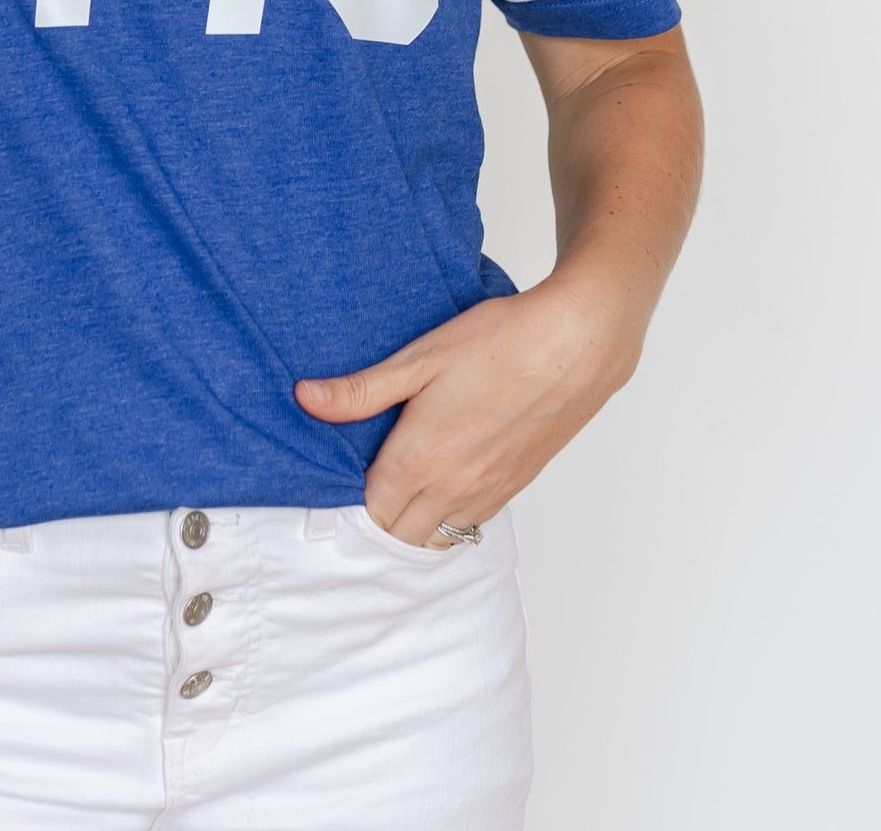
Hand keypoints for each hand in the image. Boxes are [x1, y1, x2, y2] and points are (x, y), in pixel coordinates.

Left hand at [294, 281, 641, 547]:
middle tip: (364, 482)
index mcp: (420, 459)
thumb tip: (306, 398)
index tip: (337, 477)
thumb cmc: (498, 342)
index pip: (369, 512)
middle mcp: (453, 488)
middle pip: (399, 535)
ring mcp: (487, 492)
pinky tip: (442, 483)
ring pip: (437, 537)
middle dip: (377, 518)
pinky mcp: (514, 486)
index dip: (348, 499)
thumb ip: (360, 390)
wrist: (575, 345)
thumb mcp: (419, 358)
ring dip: (413, 523)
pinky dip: (449, 517)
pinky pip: (471, 524)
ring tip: (399, 487)